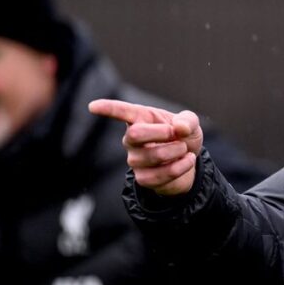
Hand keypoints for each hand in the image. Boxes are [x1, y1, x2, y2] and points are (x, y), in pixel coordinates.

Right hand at [88, 98, 202, 195]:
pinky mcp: (143, 178)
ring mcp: (135, 159)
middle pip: (135, 134)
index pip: (121, 112)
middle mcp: (132, 139)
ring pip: (153, 155)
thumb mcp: (190, 123)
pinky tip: (186, 161)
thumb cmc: (184, 136)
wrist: (190, 161)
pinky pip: (161, 174)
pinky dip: (180, 167)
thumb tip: (179, 128)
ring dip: (176, 151)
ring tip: (183, 149)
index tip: (93, 106)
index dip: (107, 108)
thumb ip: (187, 121)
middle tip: (176, 133)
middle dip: (161, 132)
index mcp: (141, 118)